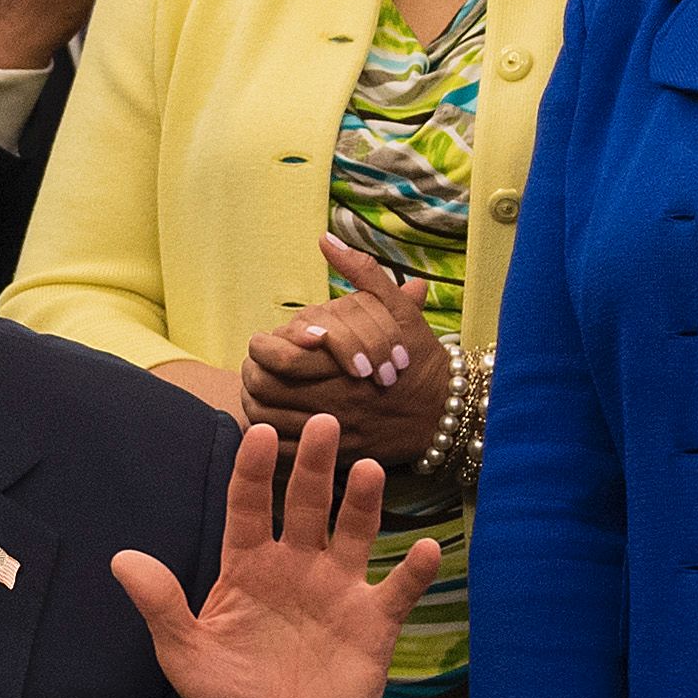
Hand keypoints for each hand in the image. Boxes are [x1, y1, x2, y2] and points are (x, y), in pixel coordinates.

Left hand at [108, 412, 438, 697]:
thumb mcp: (187, 657)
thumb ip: (162, 607)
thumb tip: (121, 559)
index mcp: (249, 568)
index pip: (250, 507)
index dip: (254, 471)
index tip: (261, 433)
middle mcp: (296, 567)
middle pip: (307, 505)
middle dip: (314, 465)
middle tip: (323, 422)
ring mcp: (339, 591)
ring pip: (354, 534)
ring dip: (363, 503)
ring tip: (368, 471)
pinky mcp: (374, 623)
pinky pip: (398, 590)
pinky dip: (414, 571)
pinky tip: (425, 549)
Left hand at [240, 237, 451, 462]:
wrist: (448, 410)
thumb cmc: (418, 356)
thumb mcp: (397, 308)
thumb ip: (361, 271)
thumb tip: (326, 238)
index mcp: (344, 364)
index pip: (279, 358)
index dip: (260, 348)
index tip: (262, 341)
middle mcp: (336, 401)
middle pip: (266, 390)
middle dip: (250, 374)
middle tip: (253, 366)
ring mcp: (336, 434)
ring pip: (271, 424)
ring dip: (254, 404)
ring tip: (256, 391)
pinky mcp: (338, 458)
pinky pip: (286, 456)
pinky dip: (269, 441)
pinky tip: (272, 423)